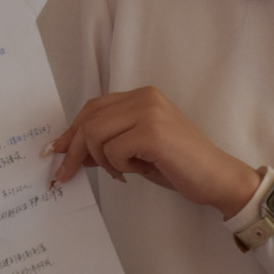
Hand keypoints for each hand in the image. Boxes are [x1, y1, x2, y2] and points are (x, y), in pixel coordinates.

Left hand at [47, 86, 261, 218]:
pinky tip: (135, 172)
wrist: (216, 178)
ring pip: (95, 134)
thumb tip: (72, 151)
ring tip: (122, 172)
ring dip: (101, 160)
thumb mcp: (137, 152)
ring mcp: (149, 112)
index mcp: (143, 96)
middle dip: (74, 150)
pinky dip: (117, 166)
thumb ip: (108, 144)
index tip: (57, 152)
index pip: (94, 107)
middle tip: (66, 175)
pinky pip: (113, 150)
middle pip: (89, 119)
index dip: (72, 131)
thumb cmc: (180, 166)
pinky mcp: (152, 132)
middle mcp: (145, 97)